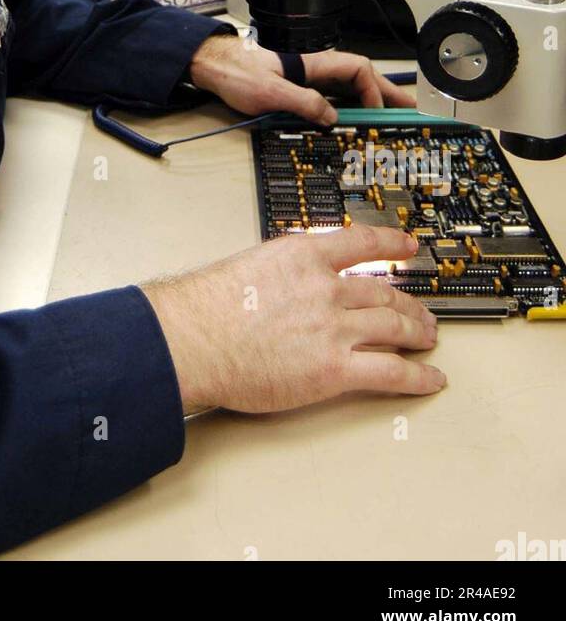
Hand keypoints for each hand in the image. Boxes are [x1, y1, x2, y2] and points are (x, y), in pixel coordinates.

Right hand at [141, 226, 444, 414]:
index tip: (407, 247)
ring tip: (428, 339)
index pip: (360, 243)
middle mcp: (326, 287)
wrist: (192, 340)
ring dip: (418, 333)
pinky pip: (391, 372)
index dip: (391, 244)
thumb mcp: (250, 265)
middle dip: (409, 303)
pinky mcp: (334, 369)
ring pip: (394, 326)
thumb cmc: (205, 309)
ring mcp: (334, 327)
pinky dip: (417, 376)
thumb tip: (292, 283)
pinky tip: (429, 378)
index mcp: (303, 255)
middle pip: (383, 292)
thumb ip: (282, 271)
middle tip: (421, 312)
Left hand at [188, 31, 415, 125]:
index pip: (358, 70)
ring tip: (392, 117)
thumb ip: (302, 102)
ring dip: (372, 102)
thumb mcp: (268, 91)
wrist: (212, 67)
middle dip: (387, 93)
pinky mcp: (299, 88)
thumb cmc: (235, 72)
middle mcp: (315, 68)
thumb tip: (332, 117)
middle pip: (361, 78)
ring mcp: (309, 78)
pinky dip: (349, 108)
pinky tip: (356, 120)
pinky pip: (333, 97)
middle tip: (411, 110)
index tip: (378, 112)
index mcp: (313, 63)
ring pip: (349, 88)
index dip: (374, 90)